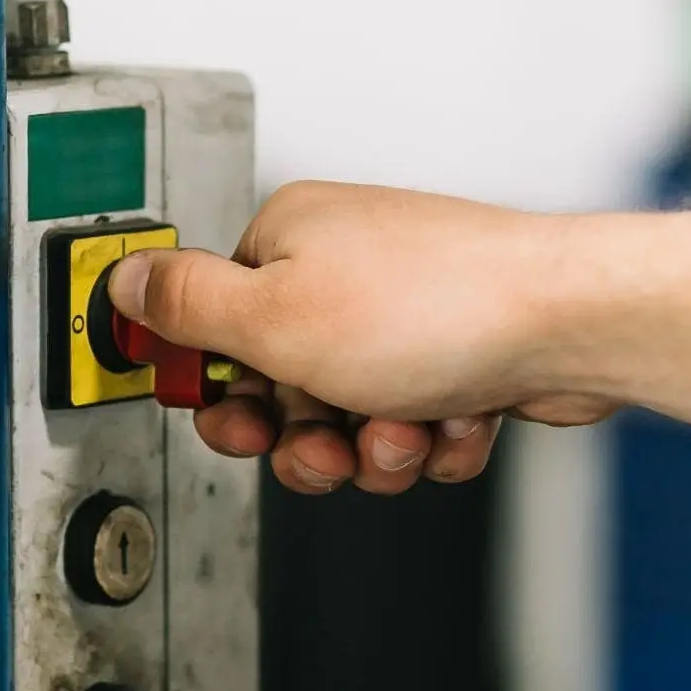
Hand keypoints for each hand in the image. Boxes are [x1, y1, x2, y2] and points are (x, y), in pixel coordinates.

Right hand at [107, 181, 621, 494]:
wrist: (571, 325)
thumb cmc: (439, 308)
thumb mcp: (274, 318)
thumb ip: (184, 308)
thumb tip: (120, 282)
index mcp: (287, 243)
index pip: (213, 326)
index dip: (219, 390)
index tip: (235, 423)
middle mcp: (345, 270)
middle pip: (282, 387)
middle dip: (309, 437)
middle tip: (328, 445)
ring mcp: (406, 314)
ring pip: (352, 418)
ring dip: (377, 446)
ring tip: (408, 429)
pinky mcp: (457, 355)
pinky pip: (416, 425)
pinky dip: (434, 439)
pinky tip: (456, 420)